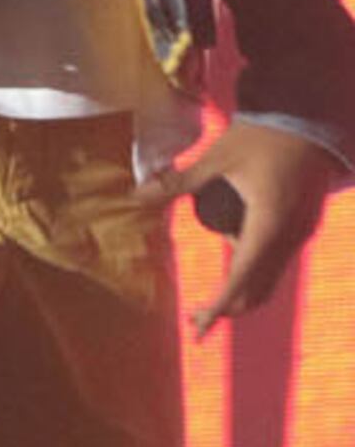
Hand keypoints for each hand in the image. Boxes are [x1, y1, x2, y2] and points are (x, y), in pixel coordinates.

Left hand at [150, 120, 341, 331]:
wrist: (310, 120)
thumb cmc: (262, 136)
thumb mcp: (216, 157)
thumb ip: (178, 182)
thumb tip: (136, 194)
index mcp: (268, 224)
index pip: (240, 278)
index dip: (218, 306)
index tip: (199, 327)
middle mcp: (289, 236)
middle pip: (258, 287)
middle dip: (226, 306)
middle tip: (195, 320)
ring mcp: (300, 232)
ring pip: (271, 276)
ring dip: (240, 290)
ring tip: (207, 301)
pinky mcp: (302, 224)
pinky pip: (278, 259)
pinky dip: (254, 269)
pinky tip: (231, 264)